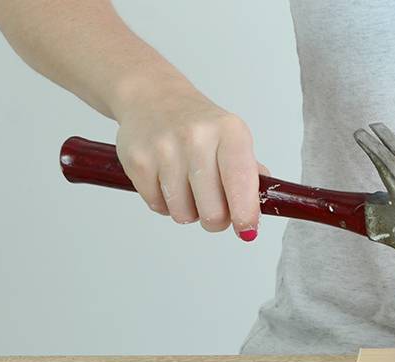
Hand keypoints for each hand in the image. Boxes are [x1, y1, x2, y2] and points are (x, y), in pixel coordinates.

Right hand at [113, 83, 267, 240]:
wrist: (153, 97)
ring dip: (189, 212)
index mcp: (229, 132)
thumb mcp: (234, 139)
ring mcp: (164, 148)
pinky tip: (168, 181)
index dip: (245, 214)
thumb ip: (250, 176)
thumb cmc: (200, 126)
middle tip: (215, 209)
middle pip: (212, 211)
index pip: (241, 183)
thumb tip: (257, 214)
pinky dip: (165, 204)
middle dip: (216, 220)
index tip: (246, 230)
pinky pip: (157, 206)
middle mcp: (197, 137)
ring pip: (183, 213)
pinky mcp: (137, 160)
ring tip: (189, 189)